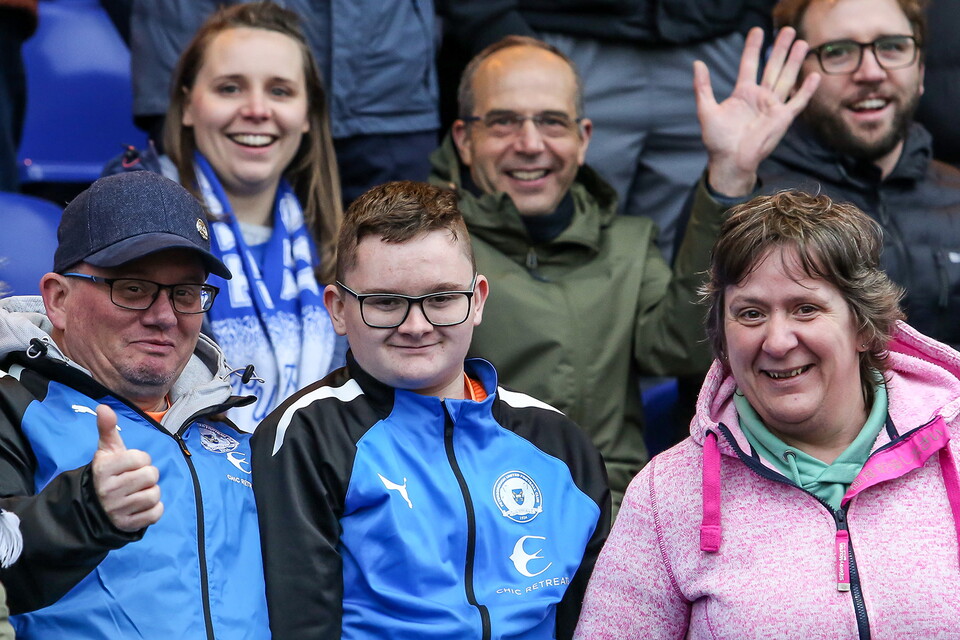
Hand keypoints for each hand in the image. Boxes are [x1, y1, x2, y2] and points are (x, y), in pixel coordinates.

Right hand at [91, 404, 162, 531]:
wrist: (94, 507)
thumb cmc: (108, 473)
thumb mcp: (106, 451)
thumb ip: (107, 428)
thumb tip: (103, 407)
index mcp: (103, 470)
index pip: (141, 458)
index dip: (141, 459)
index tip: (132, 464)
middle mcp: (108, 491)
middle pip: (151, 475)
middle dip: (148, 475)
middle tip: (136, 478)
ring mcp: (117, 510)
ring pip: (155, 494)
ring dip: (152, 492)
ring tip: (139, 492)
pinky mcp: (127, 525)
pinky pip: (156, 513)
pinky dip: (154, 509)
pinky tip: (142, 506)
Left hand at [694, 26, 821, 196]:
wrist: (730, 161)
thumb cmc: (717, 140)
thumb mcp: (706, 110)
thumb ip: (703, 87)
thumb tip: (697, 63)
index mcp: (743, 93)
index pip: (750, 64)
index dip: (753, 48)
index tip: (757, 30)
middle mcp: (760, 97)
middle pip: (772, 67)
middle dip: (779, 48)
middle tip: (787, 29)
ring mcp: (773, 106)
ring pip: (786, 78)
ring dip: (794, 61)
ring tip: (801, 42)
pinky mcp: (783, 118)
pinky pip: (797, 101)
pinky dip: (807, 90)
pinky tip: (814, 75)